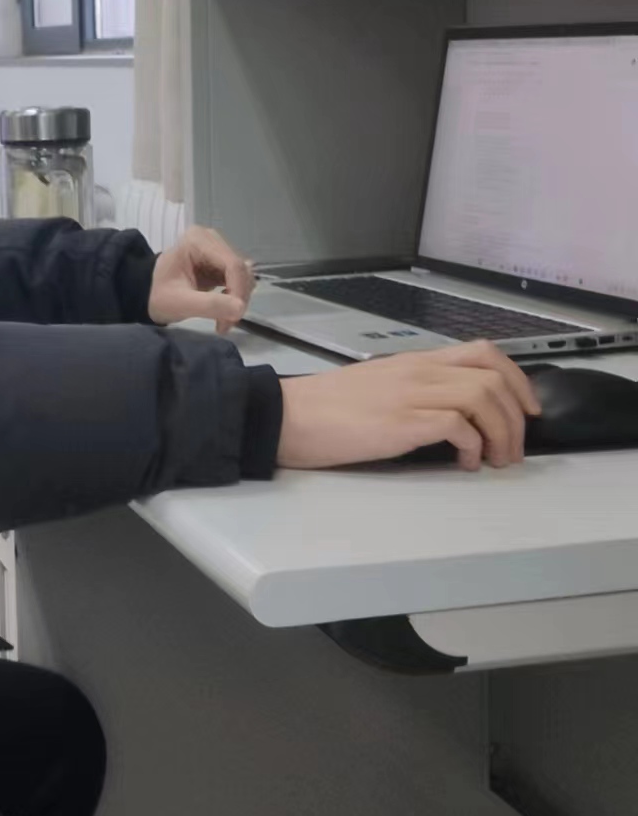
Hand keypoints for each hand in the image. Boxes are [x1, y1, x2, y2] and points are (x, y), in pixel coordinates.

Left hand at [149, 226, 255, 331]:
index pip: (232, 264)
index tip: (232, 318)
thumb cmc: (157, 296)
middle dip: (238, 299)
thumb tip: (240, 308)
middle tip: (226, 324)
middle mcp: (211, 239)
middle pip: (241, 270)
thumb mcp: (180, 303)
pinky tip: (223, 312)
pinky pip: (238, 280)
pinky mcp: (220, 263)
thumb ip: (209, 305)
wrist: (145, 295)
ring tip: (223, 320)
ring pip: (243, 276)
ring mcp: (216, 249)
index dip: (238, 292)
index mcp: (198, 240)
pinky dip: (234, 298)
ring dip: (238, 300)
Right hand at [277, 342, 541, 470]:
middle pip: (493, 376)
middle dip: (517, 414)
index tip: (526, 409)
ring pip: (483, 398)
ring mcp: (411, 394)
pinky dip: (473, 447)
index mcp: (416, 361)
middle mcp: (419, 371)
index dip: (517, 379)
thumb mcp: (380, 386)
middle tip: (515, 446)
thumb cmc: (328, 408)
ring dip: (501, 433)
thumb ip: (417, 390)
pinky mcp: (401, 422)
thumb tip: (453, 414)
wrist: (288, 416)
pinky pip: (457, 426)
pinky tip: (465, 463)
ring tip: (496, 460)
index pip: (484, 352)